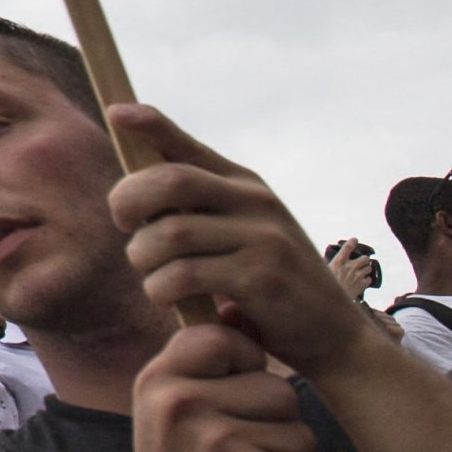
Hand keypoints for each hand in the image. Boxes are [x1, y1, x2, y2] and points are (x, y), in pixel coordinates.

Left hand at [107, 106, 382, 377]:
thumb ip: (202, 210)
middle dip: (129, 201)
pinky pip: (184, 275)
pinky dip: (160, 288)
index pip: (189, 145)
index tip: (115, 115)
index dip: (150, 125)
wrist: (336, 336)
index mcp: (246, 185)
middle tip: (125, 227)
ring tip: (152, 277)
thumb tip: (135, 186)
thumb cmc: (271, 285)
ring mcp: (262, 238)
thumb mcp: (244, 235)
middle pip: (170, 182)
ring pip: (169, 234)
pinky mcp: (261, 278)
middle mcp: (256, 202)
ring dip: (143, 258)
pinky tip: (166, 298)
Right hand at [125, 319, 317, 451]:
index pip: (222, 337)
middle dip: (272, 425)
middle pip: (276, 387)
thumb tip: (242, 308)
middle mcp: (183, 406)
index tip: (227, 401)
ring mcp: (221, 444)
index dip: (242, 365)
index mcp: (157, 384)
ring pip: (300, 428)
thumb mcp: (167, 418)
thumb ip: (199, 369)